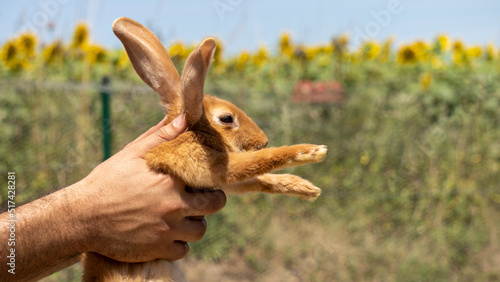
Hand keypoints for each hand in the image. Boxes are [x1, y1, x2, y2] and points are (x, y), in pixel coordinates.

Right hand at [74, 114, 225, 261]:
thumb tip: (184, 118)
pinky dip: (178, 245)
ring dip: (194, 224)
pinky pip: (182, 251)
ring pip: (199, 231)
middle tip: (201, 201)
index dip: (210, 181)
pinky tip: (168, 235)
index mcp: (171, 180)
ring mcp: (167, 230)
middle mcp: (173, 205)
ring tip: (183, 218)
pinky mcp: (157, 250)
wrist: (81, 217)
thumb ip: (161, 136)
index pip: (209, 181)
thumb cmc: (107, 182)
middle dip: (211, 202)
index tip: (204, 182)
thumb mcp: (132, 153)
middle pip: (213, 206)